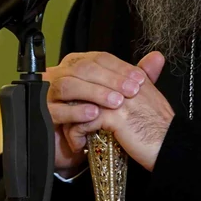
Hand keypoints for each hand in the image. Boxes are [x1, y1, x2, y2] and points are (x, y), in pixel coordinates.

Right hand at [44, 51, 149, 176]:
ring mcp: (49, 93)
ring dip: (94, 93)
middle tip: (131, 91)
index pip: (99, 58)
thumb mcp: (120, 95)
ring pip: (68, 85)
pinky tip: (94, 115)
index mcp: (79, 63)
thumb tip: (158, 57)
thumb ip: (137, 76)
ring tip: (116, 103)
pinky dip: (76, 112)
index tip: (140, 79)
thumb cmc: (98, 116)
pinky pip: (56, 110)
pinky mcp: (43, 114)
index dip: (120, 67)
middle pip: (83, 68)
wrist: (77, 144)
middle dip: (110, 79)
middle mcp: (61, 73)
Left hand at [66, 51, 173, 171]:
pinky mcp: (114, 117)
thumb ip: (142, 81)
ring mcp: (120, 99)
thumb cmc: (160, 128)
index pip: (101, 66)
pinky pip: (84, 122)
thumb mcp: (151, 99)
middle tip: (67, 113)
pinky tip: (78, 144)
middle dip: (73, 98)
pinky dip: (77, 134)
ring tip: (71, 131)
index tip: (76, 96)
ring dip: (72, 118)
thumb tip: (133, 76)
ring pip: (82, 101)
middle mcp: (126, 84)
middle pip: (88, 80)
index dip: (85, 81)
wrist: (171, 146)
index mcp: (135, 77)